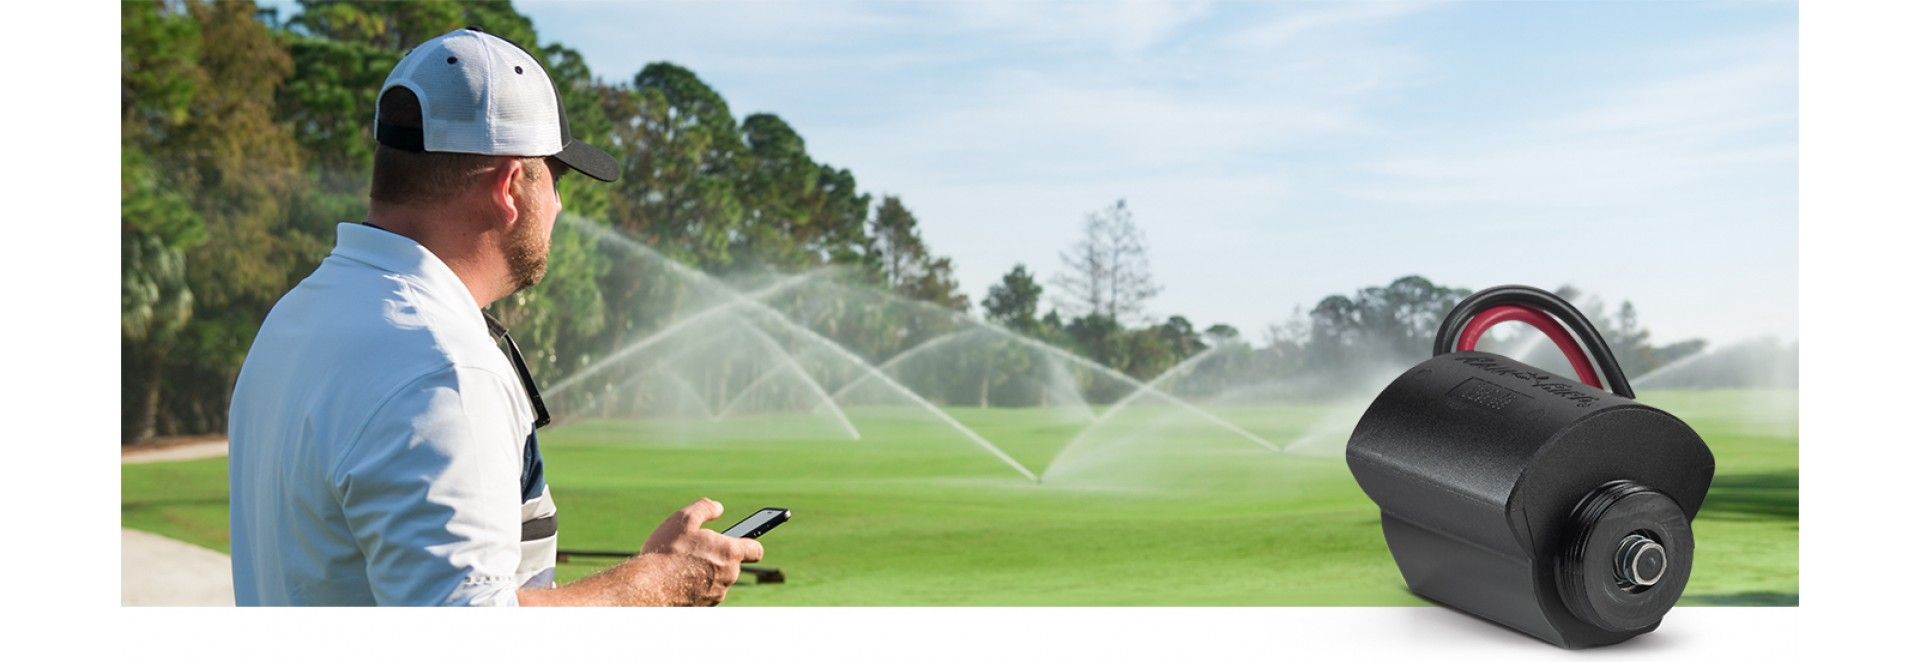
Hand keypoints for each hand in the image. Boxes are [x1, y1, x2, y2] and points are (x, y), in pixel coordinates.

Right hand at [639, 498, 764, 605]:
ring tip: (683, 563)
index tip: (741, 539)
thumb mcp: (684, 519)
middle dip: (718, 555)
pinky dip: (696, 585)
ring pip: (718, 579)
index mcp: (730, 552)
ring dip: (706, 571)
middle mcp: (729, 576)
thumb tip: (717, 507)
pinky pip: (705, 592)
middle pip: (733, 564)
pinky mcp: (704, 606)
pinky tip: (678, 578)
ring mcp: (717, 594)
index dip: (749, 543)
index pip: (756, 550)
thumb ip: (704, 508)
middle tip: (697, 548)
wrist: (648, 586)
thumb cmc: (667, 551)